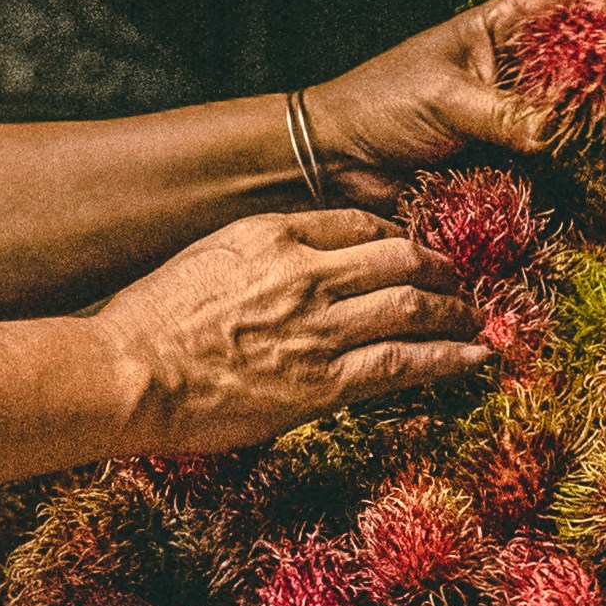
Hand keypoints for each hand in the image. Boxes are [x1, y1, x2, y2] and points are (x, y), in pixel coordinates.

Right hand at [100, 209, 491, 452]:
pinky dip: (448, 358)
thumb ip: (250, 261)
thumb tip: (276, 275)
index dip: (392, 234)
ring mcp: (319, 327)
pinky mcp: (325, 382)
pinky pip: (405, 363)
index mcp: (271, 235)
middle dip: (438, 266)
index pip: (355, 223)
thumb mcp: (203, 263)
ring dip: (454, 311)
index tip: (406, 248)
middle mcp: (306, 273)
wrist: (130, 372)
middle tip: (458, 278)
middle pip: (399, 256)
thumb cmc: (148, 325)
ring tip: (475, 317)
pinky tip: (476, 356)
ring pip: (413, 305)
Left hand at [307, 0, 603, 172]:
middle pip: (605, 49)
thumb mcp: (443, 99)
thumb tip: (556, 133)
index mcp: (507, 25)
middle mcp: (531, 65)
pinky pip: (576, 161)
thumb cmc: (381, 105)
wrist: (343, 161)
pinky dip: (603, 167)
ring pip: (600, 109)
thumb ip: (502, 115)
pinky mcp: (530, 161)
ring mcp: (534, 113)